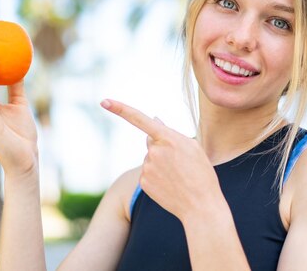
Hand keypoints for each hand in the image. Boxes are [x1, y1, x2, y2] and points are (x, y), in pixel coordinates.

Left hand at [100, 99, 222, 221]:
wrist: (200, 206)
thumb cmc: (201, 174)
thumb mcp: (193, 147)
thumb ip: (170, 132)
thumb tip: (155, 120)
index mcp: (168, 138)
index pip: (140, 119)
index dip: (120, 109)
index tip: (104, 101)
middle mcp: (154, 151)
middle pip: (151, 141)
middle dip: (162, 147)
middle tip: (181, 163)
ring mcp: (147, 168)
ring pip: (150, 158)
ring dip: (161, 163)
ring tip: (179, 176)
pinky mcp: (143, 182)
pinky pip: (148, 172)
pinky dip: (157, 177)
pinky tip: (170, 185)